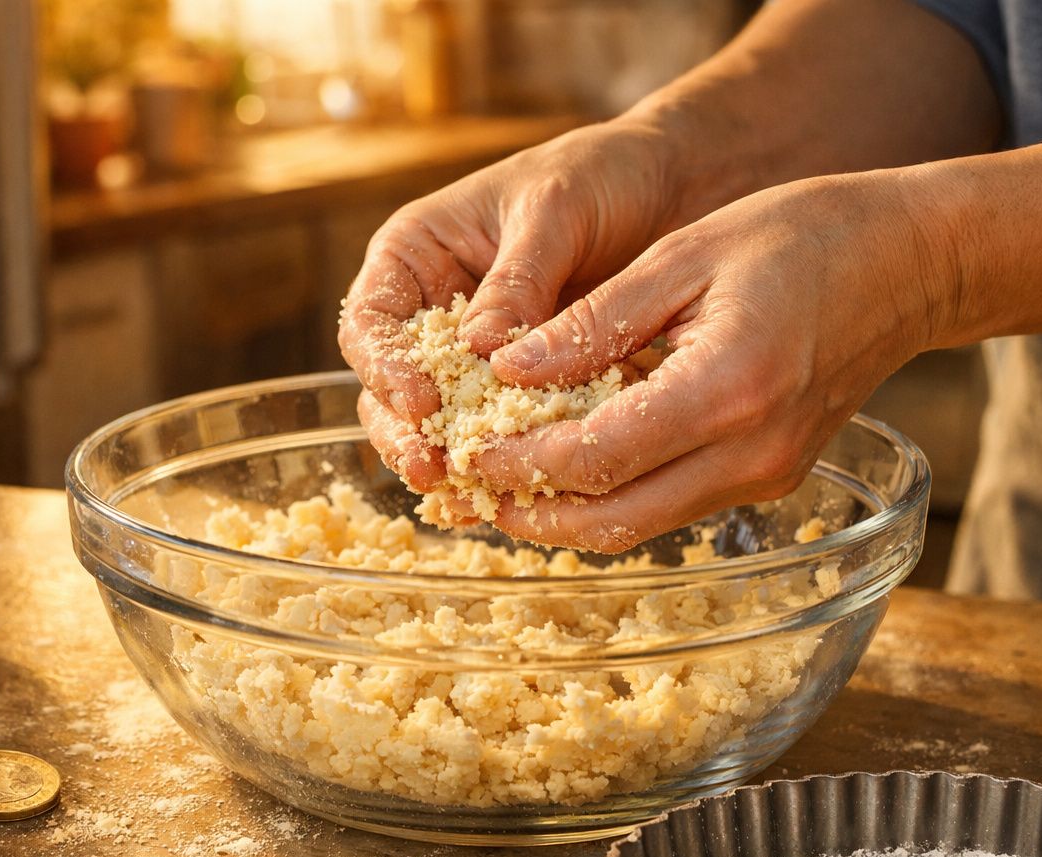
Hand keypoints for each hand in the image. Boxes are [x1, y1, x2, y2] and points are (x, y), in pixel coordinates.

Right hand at [338, 122, 682, 496]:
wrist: (670, 188)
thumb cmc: (600, 175)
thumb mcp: (554, 211)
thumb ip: (516, 278)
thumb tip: (474, 349)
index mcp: (414, 255)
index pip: (371, 321)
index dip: (384, 367)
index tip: (421, 402)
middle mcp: (429, 310)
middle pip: (386, 386)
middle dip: (405, 431)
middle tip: (434, 468)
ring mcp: (469, 357)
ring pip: (432, 422)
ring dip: (444, 458)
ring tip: (466, 491)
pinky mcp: (516, 389)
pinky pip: (493, 433)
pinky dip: (495, 466)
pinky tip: (504, 498)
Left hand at [473, 170, 946, 551]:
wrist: (910, 263)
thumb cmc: (799, 238)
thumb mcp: (684, 257)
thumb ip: (591, 321)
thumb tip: (503, 366)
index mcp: (726, 389)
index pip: (596, 457)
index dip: (521, 462)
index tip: (468, 449)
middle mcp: (750, 453)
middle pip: (613, 519)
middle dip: (532, 512)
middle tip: (470, 486)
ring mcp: (764, 476)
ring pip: (639, 525)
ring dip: (566, 516)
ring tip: (504, 483)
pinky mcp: (768, 479)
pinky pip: (670, 507)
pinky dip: (612, 498)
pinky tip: (567, 468)